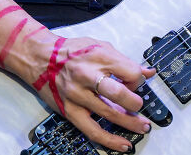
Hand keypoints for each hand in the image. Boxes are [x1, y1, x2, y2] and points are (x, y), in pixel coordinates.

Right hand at [23, 31, 154, 151]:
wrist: (42, 58)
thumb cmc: (72, 51)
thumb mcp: (100, 46)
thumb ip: (124, 60)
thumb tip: (148, 72)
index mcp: (99, 56)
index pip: (129, 72)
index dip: (138, 79)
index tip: (138, 82)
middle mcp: (88, 76)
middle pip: (119, 93)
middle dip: (136, 103)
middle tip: (141, 107)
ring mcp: (78, 95)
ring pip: (108, 114)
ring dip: (129, 123)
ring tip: (142, 127)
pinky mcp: (71, 111)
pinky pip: (92, 130)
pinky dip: (109, 140)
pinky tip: (122, 144)